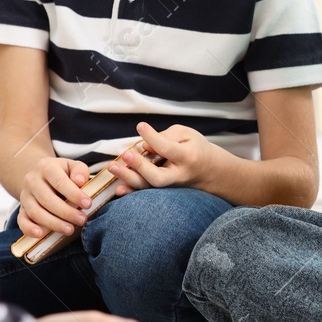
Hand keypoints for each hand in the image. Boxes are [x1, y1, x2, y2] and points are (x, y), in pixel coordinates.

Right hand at [17, 157, 92, 237]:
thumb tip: (80, 181)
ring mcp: (25, 196)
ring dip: (53, 223)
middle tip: (82, 220)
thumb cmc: (62, 172)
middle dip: (66, 212)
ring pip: (35, 212)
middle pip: (47, 199)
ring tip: (70, 230)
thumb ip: (80, 170)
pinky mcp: (21, 209)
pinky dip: (29, 228)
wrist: (39, 175)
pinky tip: (40, 234)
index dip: (74, 194)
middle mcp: (32, 181)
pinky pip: (21, 220)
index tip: (88, 204)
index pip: (60, 181)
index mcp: (46, 167)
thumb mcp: (72, 165)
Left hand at [106, 123, 221, 193]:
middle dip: (140, 167)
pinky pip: (145, 195)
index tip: (140, 126)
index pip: (168, 148)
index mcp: (188, 157)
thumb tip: (144, 146)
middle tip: (127, 154)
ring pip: (148, 187)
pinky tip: (118, 189)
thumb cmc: (194, 148)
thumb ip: (166, 136)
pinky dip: (131, 193)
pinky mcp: (162, 191)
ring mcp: (169, 186)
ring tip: (113, 167)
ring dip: (128, 178)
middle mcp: (178, 175)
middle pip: (158, 177)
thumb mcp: (187, 134)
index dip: (153, 138)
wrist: (208, 171)